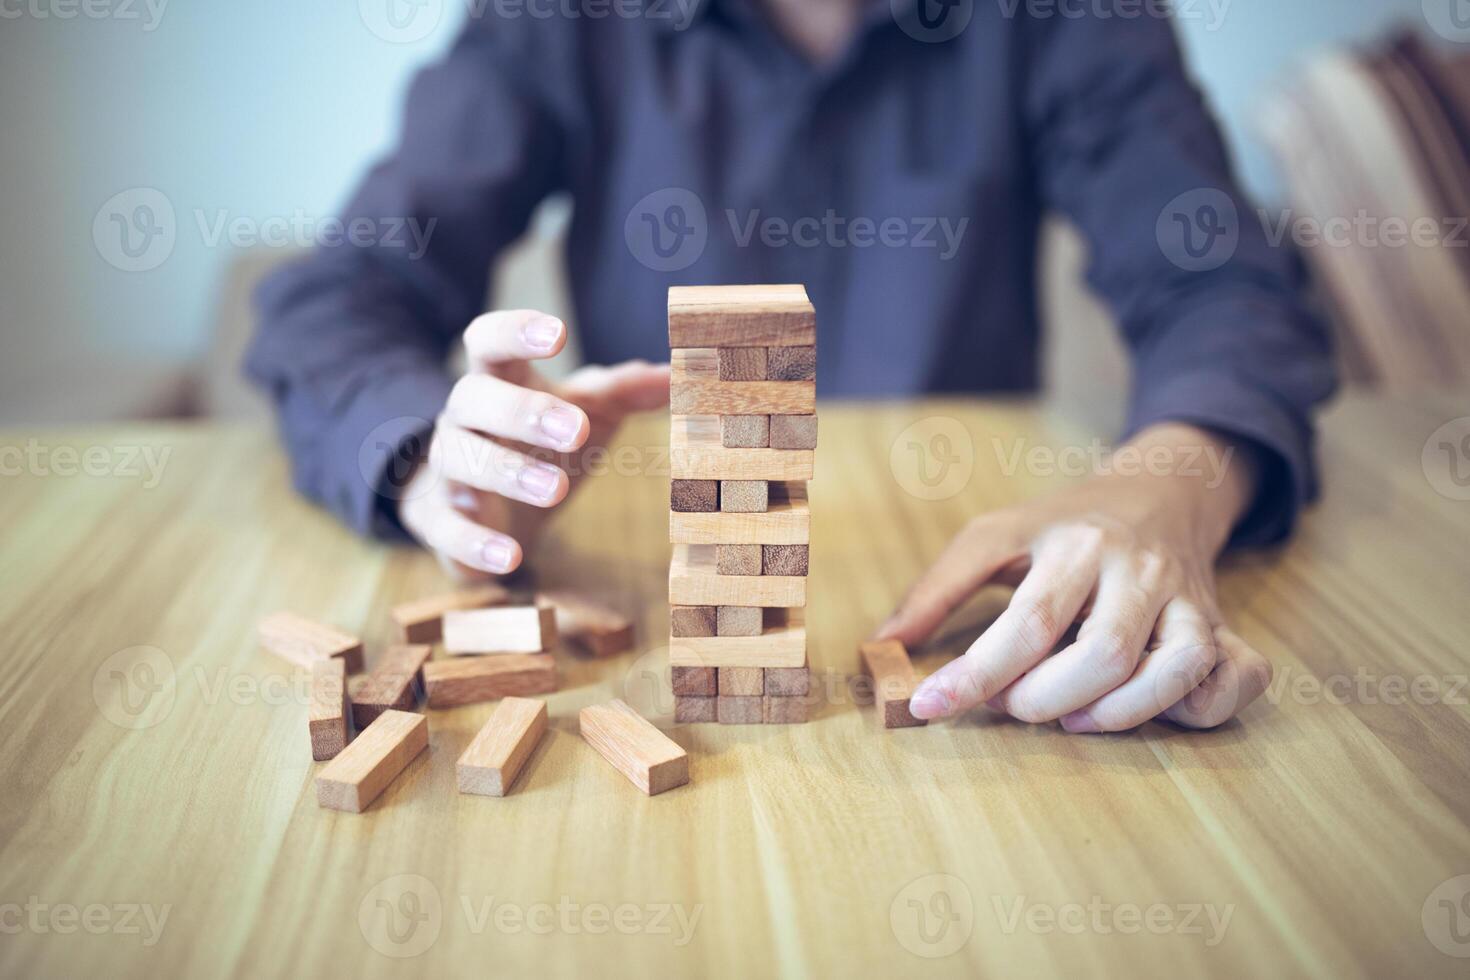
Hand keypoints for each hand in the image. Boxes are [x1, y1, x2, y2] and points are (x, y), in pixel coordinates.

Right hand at [397, 309, 668, 578]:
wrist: (488, 507)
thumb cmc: (541, 443)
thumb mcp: (586, 412)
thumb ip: (623, 392)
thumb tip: (673, 375)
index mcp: (498, 380)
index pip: (489, 340)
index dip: (515, 331)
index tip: (558, 333)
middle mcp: (463, 418)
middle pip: (473, 397)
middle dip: (522, 411)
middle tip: (578, 431)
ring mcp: (446, 468)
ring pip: (460, 459)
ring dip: (506, 473)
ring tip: (556, 489)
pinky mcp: (440, 520)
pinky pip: (446, 528)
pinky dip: (475, 543)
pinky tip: (509, 557)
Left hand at [875, 424, 1274, 730]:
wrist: (1158, 492)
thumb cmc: (1060, 526)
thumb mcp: (993, 536)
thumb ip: (937, 589)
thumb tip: (883, 646)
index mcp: (1074, 544)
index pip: (1027, 623)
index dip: (976, 676)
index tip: (929, 707)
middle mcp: (1137, 569)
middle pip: (1103, 654)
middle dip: (1045, 700)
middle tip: (1013, 707)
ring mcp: (1189, 597)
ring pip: (1176, 668)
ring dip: (1118, 714)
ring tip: (1073, 719)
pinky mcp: (1223, 624)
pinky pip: (1237, 677)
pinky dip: (1201, 708)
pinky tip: (1154, 711)